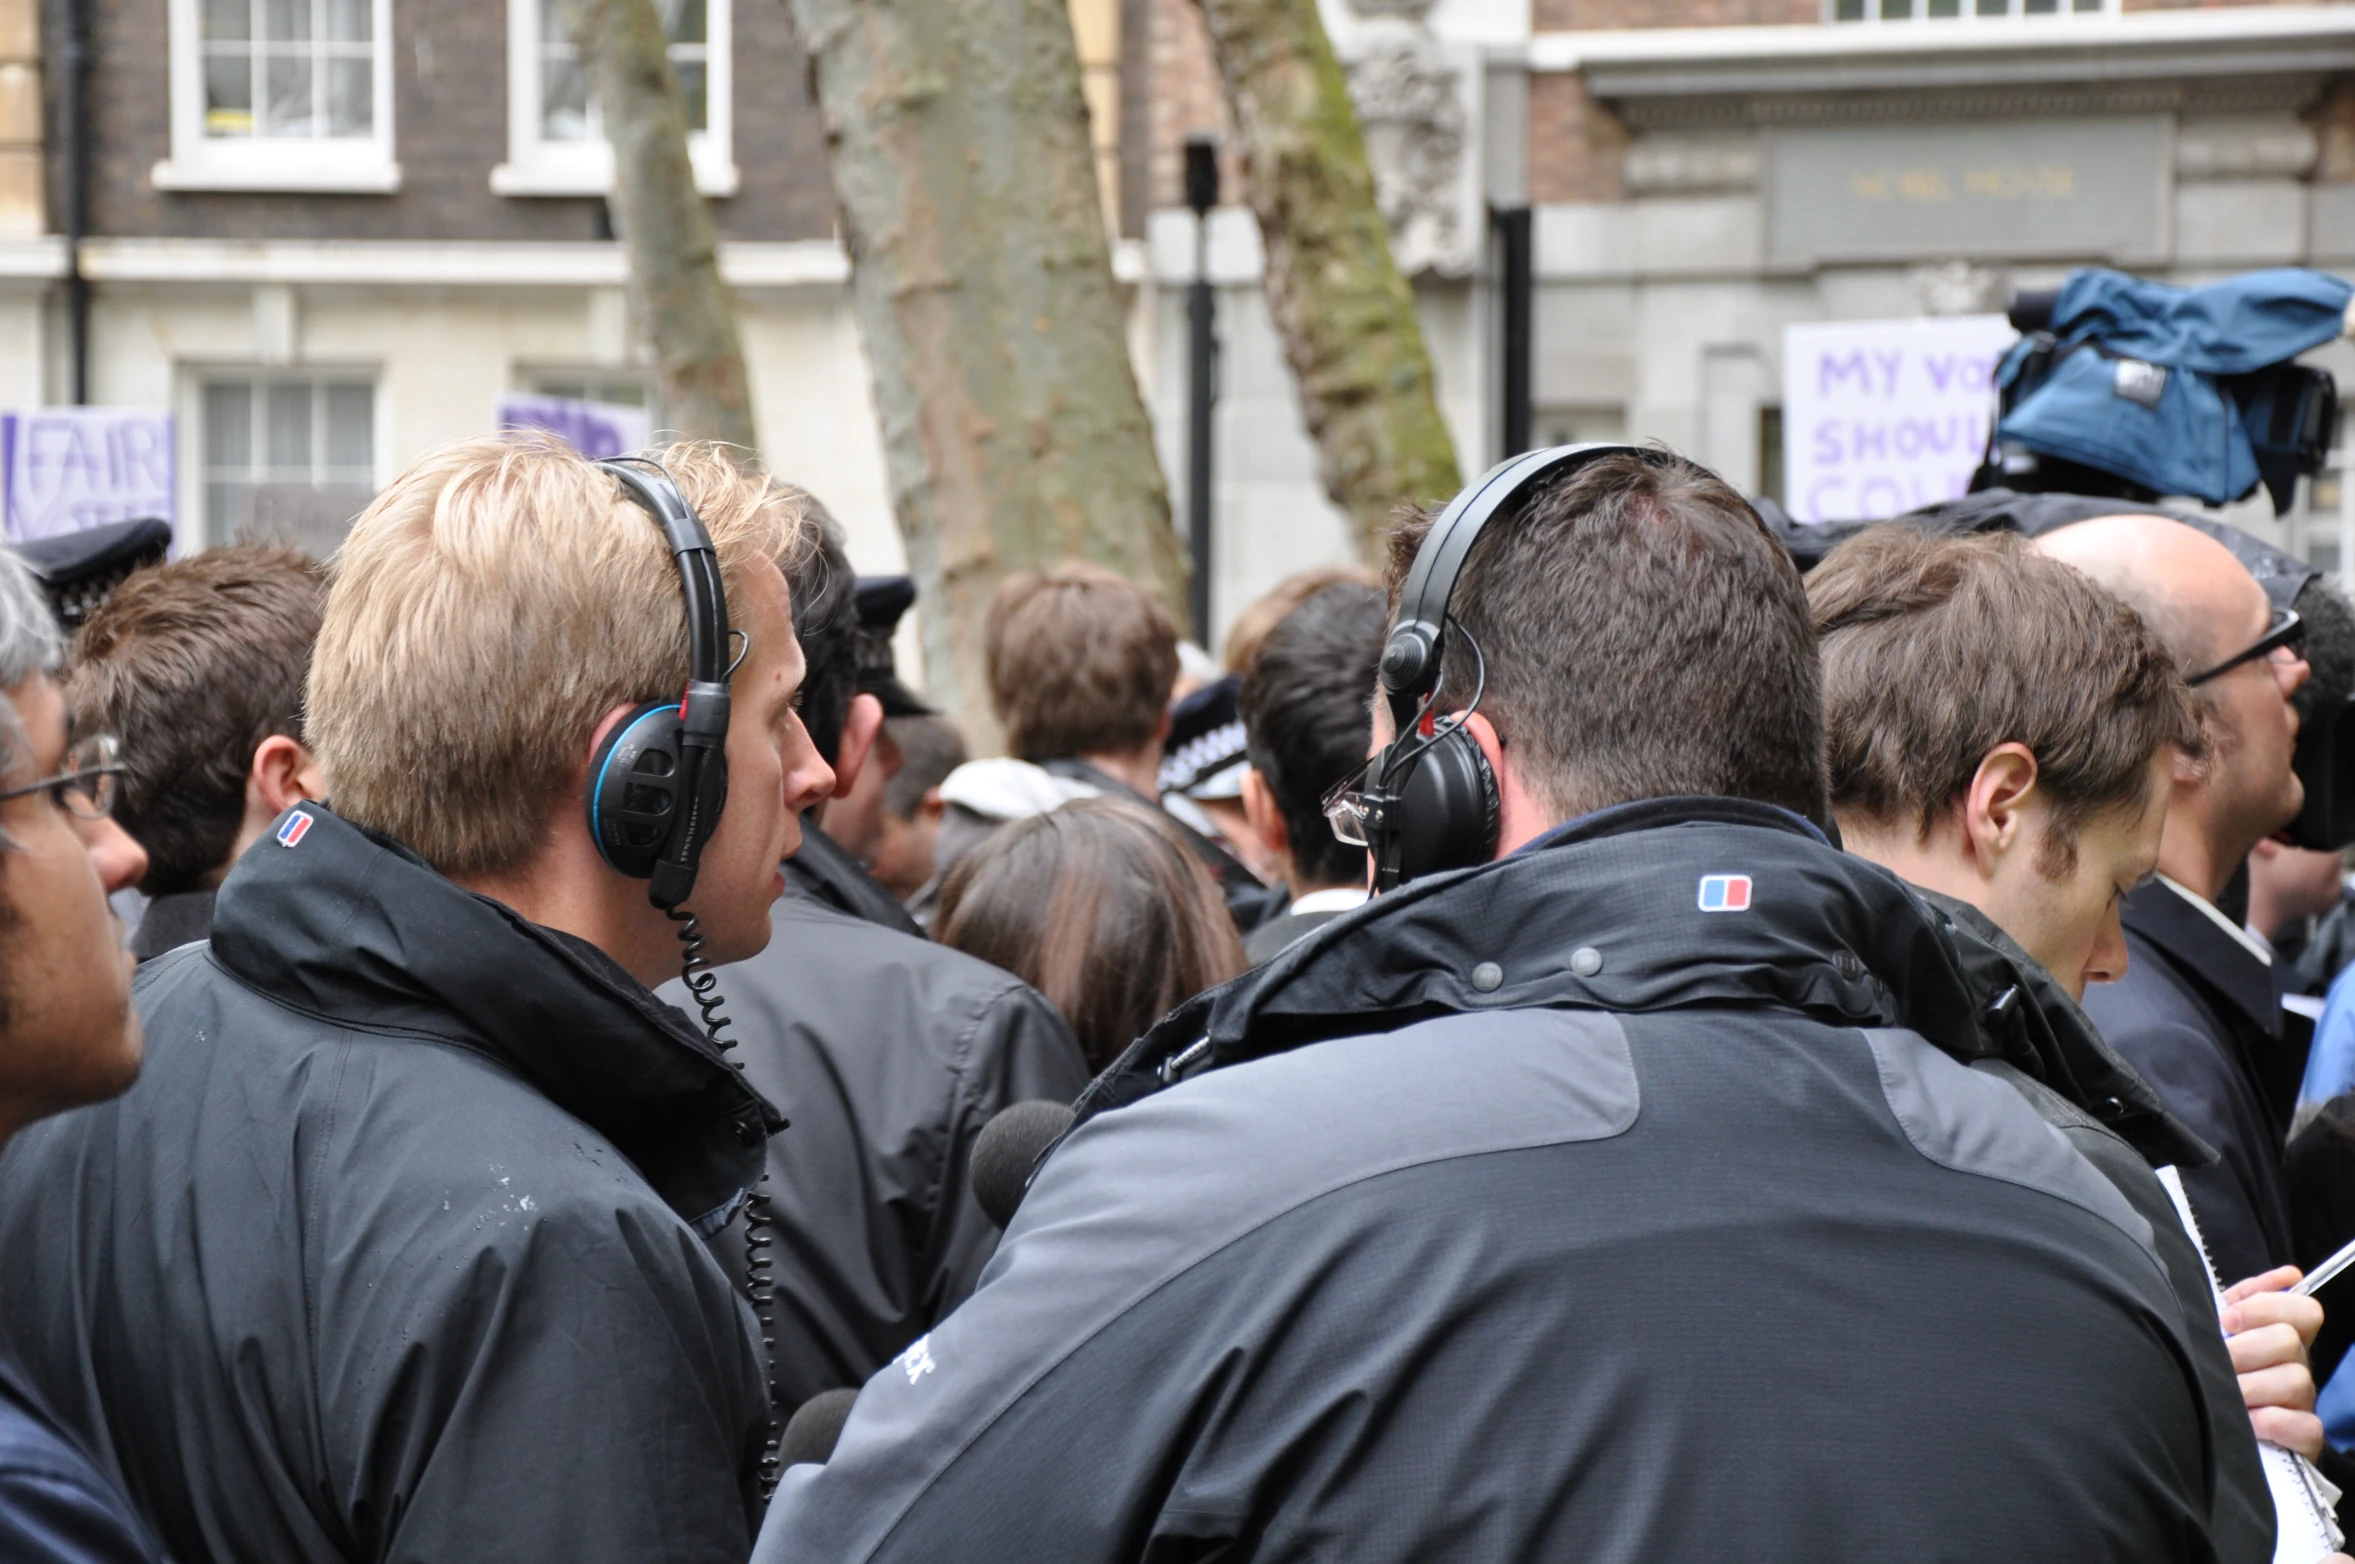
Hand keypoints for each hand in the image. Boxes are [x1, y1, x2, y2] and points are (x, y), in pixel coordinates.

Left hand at [2223, 1266, 2325, 1460]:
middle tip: (2219, 1362)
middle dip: (2244, 1350)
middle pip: (2289, 1342)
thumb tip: (2290, 1274)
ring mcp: (2304, 1402)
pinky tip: (2249, 1421)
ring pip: (2295, 1381)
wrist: (2206, 1423)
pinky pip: (2306, 1427)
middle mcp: (2299, 1366)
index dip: (2267, 1308)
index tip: (2228, 1319)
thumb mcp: (2224, 1327)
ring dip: (2250, 1387)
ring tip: (2225, 1393)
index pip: (2305, 1310)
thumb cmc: (2217, 1368)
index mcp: (2284, 1335)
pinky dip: (2274, 1423)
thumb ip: (2248, 1296)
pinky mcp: (2305, 1439)